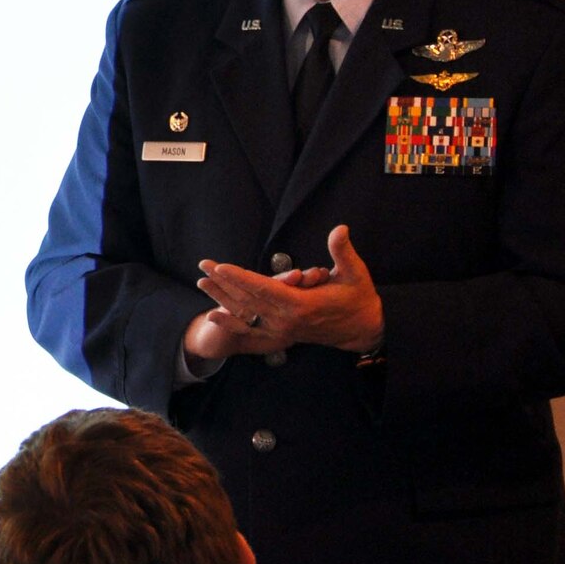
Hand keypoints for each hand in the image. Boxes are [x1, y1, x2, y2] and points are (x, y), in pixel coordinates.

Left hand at [195, 224, 385, 353]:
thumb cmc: (359, 297)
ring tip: (203, 283)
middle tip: (204, 266)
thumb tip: (340, 229)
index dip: (241, 277)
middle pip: (248, 300)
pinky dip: (231, 322)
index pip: (264, 289)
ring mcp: (282, 330)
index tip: (221, 266)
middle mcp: (286, 320)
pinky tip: (212, 314)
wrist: (362, 329)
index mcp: (302, 305)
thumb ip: (343, 252)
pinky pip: (251, 328)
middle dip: (224, 283)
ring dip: (223, 298)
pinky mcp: (280, 334)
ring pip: (246, 313)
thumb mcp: (355, 273)